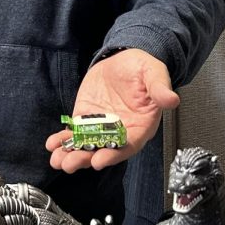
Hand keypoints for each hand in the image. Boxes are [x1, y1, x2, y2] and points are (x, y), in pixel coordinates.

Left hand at [45, 49, 179, 171]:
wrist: (124, 59)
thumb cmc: (143, 68)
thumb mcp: (154, 73)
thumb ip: (160, 88)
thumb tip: (172, 99)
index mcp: (141, 125)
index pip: (128, 145)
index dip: (114, 154)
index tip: (99, 161)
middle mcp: (120, 131)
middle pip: (103, 150)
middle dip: (86, 158)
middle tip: (70, 164)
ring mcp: (101, 127)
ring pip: (86, 145)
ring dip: (71, 154)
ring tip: (57, 160)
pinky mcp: (86, 119)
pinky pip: (75, 133)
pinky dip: (63, 140)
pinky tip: (52, 144)